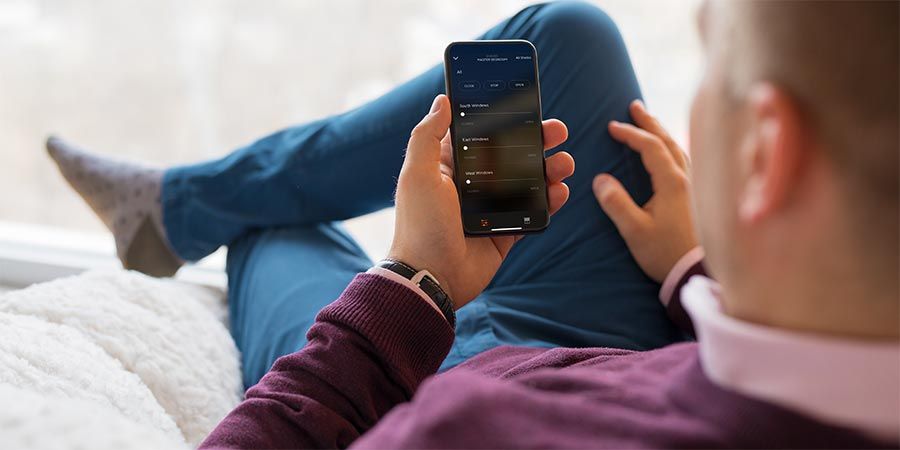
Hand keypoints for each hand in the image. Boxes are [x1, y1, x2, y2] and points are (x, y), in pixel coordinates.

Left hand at [388, 95, 573, 307]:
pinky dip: (551, 200)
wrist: (431, 278)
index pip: (483, 133)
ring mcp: (493, 208)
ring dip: (551, 168)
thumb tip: (443, 99)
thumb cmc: (419, 225)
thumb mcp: (417, 174)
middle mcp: (474, 184)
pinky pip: (535, 211)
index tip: (526, 105)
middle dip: (538, 140)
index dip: (505, 119)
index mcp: (451, 166)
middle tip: (558, 131)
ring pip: (530, 180)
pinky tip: (560, 190)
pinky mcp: (507, 231)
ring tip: (564, 163)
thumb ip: (428, 135)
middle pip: (513, 154)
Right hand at [593, 100, 698, 282]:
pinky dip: (671, 149)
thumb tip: (600, 179)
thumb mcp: (635, 230)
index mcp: (672, 182)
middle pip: (668, 141)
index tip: (611, 126)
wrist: (698, 273)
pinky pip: (684, 161)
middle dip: (649, 123)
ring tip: (650, 124)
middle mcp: (688, 178)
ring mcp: (696, 186)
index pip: (650, 147)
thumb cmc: (666, 253)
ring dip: (662, 133)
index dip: (630, 134)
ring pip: (679, 150)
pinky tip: (668, 154)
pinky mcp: (699, 197)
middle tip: (634, 107)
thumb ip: (616, 203)